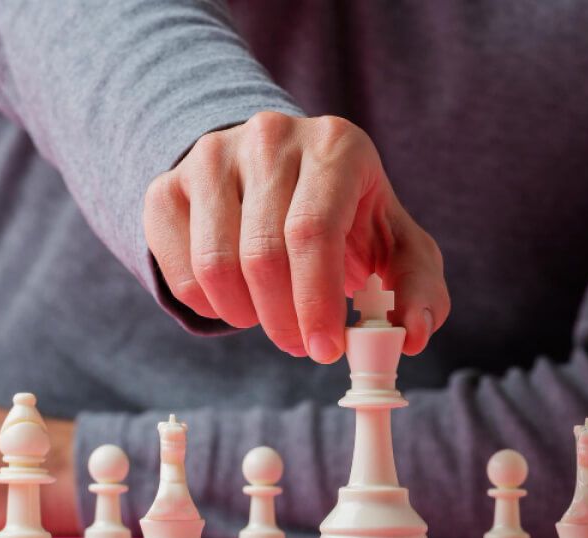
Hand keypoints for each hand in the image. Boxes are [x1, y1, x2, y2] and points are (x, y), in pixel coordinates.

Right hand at [144, 112, 449, 362]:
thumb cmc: (348, 214)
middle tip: (301, 345)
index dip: (315, 300)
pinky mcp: (169, 184)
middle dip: (284, 319)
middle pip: (263, 253)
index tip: (324, 350)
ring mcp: (212, 156)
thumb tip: (411, 335)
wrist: (280, 170)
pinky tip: (238, 300)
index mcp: (335, 146)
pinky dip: (211, 306)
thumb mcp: (396, 242)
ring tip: (271, 318)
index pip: (312, 230)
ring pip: (215, 266)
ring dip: (247, 316)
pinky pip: (180, 270)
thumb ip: (418, 288)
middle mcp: (270, 137)